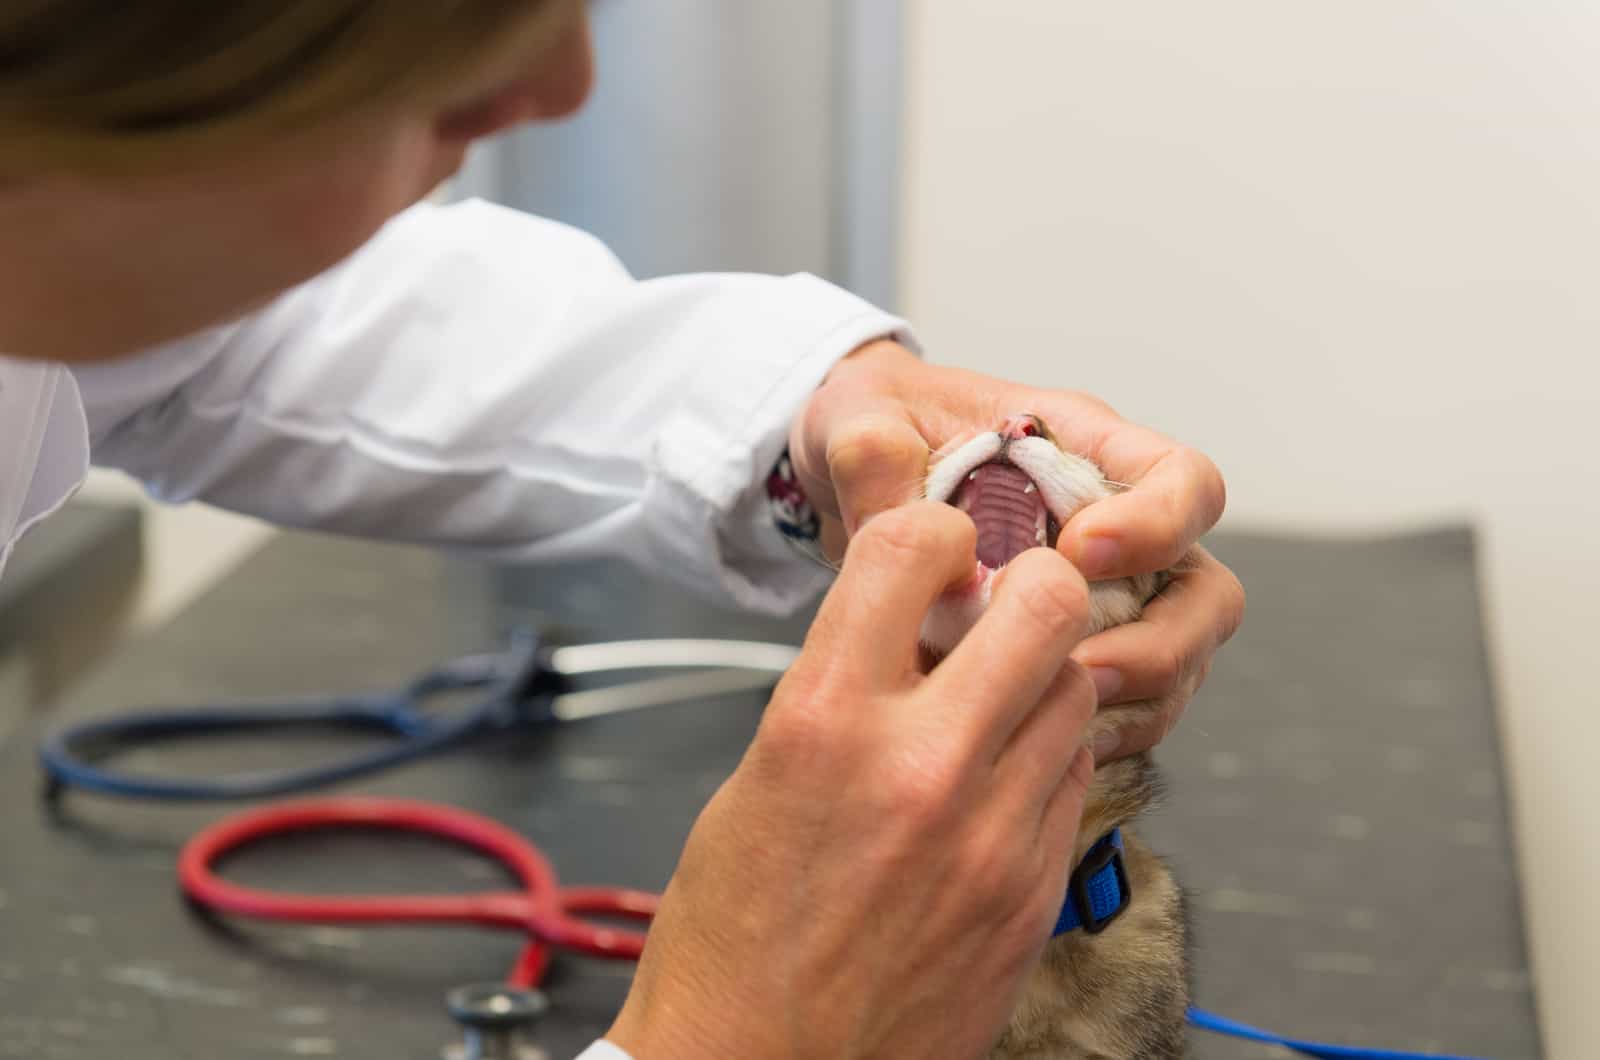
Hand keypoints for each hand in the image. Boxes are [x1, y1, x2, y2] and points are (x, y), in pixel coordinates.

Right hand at [607, 503, 1098, 1059]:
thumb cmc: (732, 937)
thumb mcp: (756, 780)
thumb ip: (840, 690)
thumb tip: (914, 629)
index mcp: (821, 722)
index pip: (912, 548)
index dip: (931, 528)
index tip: (934, 548)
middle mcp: (917, 766)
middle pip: (1046, 605)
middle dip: (1032, 585)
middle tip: (1003, 604)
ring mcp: (989, 836)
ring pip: (1077, 690)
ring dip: (1044, 677)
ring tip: (996, 702)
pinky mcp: (1030, 894)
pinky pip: (1075, 779)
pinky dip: (1049, 758)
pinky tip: (1003, 777)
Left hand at [789, 340, 1244, 760]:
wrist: (847, 484)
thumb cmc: (875, 431)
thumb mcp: (857, 420)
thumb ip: (871, 449)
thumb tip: (891, 488)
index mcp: (1083, 450)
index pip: (1180, 481)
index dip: (1157, 522)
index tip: (1080, 553)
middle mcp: (1115, 526)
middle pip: (1203, 591)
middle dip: (1162, 639)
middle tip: (1080, 664)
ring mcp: (1107, 597)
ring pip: (1179, 658)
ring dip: (1136, 696)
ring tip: (1060, 719)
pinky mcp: (1076, 655)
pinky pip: (1128, 707)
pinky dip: (1101, 732)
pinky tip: (1041, 746)